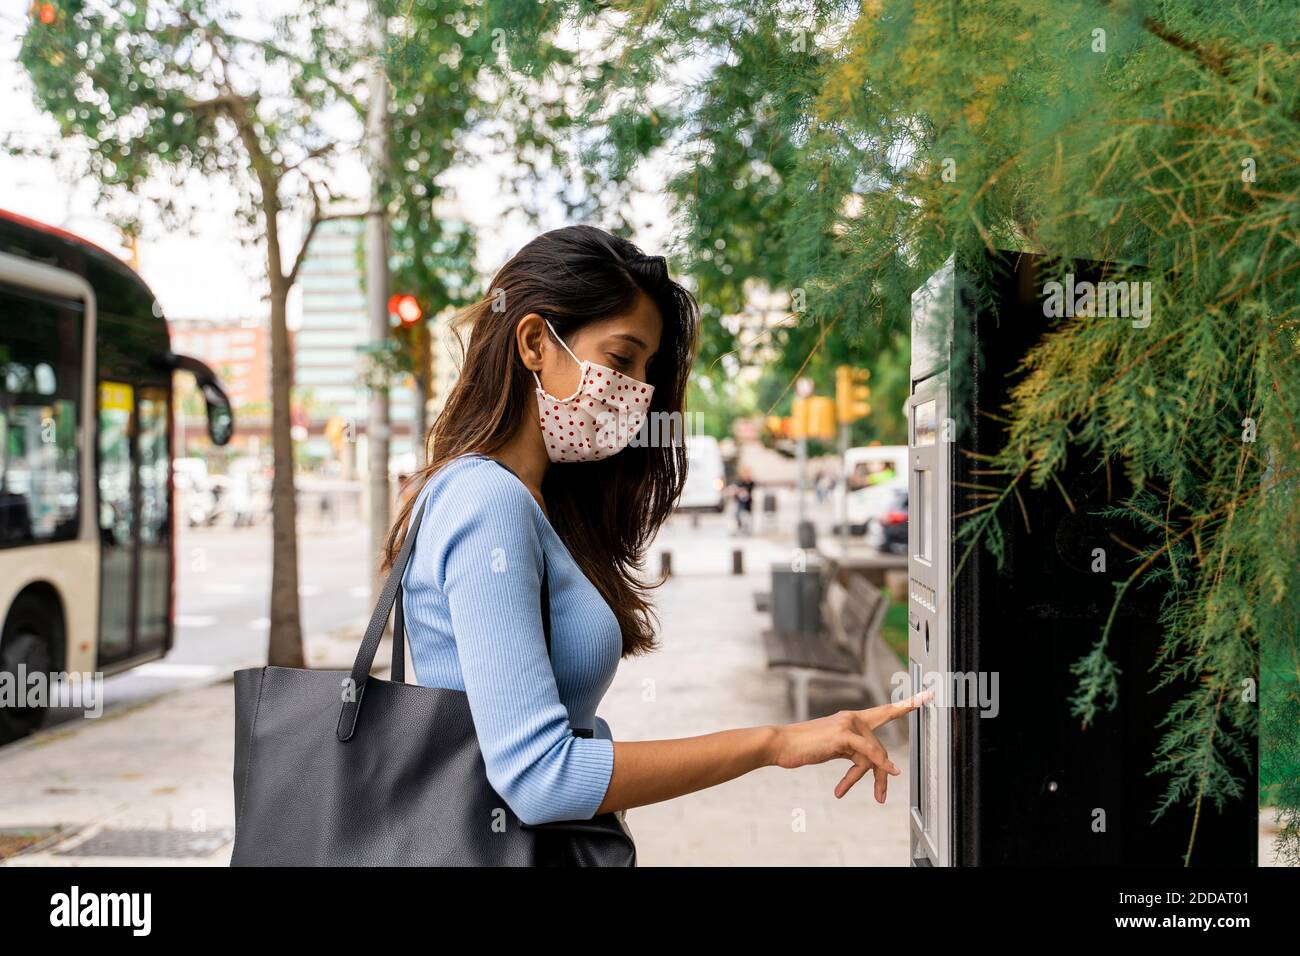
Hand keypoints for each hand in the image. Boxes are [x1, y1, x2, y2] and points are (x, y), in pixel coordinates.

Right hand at [767, 692, 931, 802]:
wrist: (782, 745)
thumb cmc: (804, 747)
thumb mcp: (833, 750)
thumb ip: (853, 752)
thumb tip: (870, 764)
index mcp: (850, 719)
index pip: (883, 711)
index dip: (905, 705)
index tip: (926, 697)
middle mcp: (852, 718)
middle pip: (879, 748)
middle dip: (883, 775)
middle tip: (881, 797)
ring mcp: (848, 725)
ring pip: (875, 755)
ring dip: (876, 779)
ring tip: (874, 797)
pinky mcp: (843, 735)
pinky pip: (869, 753)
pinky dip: (881, 765)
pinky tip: (891, 774)